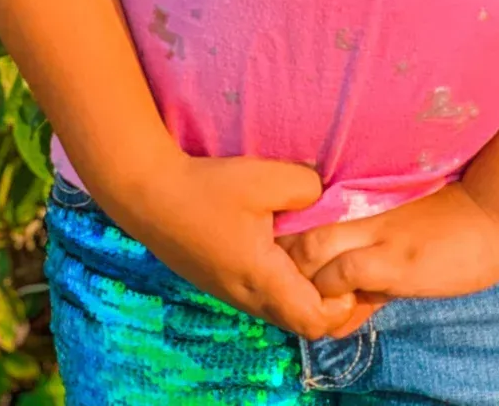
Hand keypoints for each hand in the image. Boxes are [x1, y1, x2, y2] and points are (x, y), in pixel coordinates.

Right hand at [89, 150, 371, 340]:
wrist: (149, 195)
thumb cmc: (209, 188)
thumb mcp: (265, 177)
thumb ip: (306, 188)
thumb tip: (324, 198)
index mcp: (263, 279)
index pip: (314, 320)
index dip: (341, 304)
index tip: (349, 270)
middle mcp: (248, 297)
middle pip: (299, 321)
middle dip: (327, 301)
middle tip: (340, 263)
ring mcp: (230, 293)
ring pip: (280, 310)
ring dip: (302, 292)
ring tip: (315, 254)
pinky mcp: (219, 281)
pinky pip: (262, 296)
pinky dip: (282, 284)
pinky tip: (283, 248)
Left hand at [276, 181, 498, 305]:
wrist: (492, 216)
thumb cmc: (456, 233)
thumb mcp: (403, 258)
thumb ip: (371, 285)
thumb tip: (341, 319)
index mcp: (365, 216)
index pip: (310, 227)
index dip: (291, 252)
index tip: (287, 278)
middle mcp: (363, 222)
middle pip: (302, 235)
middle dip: (286, 267)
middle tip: (292, 297)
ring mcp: (377, 239)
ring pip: (313, 250)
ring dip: (303, 282)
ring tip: (311, 308)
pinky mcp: (395, 260)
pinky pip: (345, 273)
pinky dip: (331, 293)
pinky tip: (337, 313)